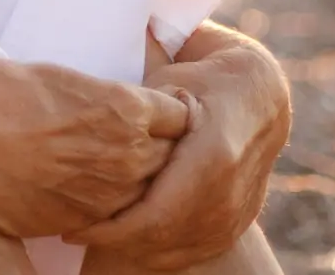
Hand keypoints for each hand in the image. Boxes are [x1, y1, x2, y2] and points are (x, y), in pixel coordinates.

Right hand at [0, 56, 193, 238]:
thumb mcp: (48, 74)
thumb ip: (82, 89)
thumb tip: (73, 89)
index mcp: (125, 107)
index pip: (180, 114)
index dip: (170, 112)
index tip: (157, 112)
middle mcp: (130, 153)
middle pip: (174, 156)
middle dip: (163, 148)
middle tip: (141, 142)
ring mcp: (111, 194)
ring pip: (150, 190)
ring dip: (140, 180)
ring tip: (114, 170)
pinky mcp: (87, 222)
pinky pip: (116, 215)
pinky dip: (111, 206)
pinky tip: (89, 193)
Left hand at [65, 31, 289, 269]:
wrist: (260, 95)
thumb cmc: (204, 80)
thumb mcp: (171, 83)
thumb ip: (140, 113)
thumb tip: (96, 132)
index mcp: (213, 155)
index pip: (157, 213)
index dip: (113, 227)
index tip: (75, 225)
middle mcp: (229, 193)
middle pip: (164, 237)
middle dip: (116, 241)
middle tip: (77, 231)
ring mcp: (237, 213)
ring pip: (179, 251)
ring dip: (135, 250)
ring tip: (98, 235)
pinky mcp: (238, 223)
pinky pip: (195, 252)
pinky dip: (161, 254)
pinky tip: (131, 243)